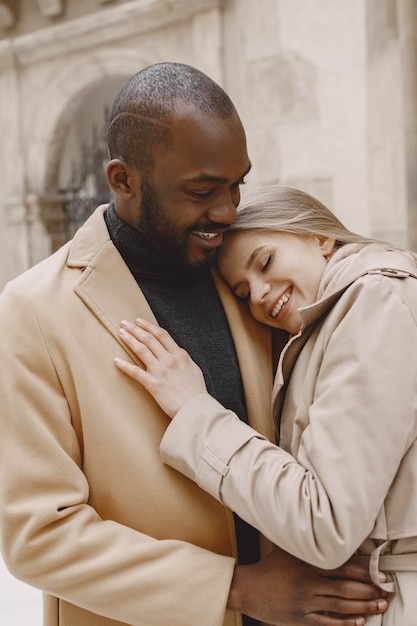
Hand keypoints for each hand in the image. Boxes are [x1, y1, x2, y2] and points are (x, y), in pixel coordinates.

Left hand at [115, 318, 207, 416]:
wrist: (195, 408)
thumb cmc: (196, 391)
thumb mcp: (194, 369)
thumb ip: (184, 360)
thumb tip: (177, 353)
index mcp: (180, 355)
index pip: (162, 335)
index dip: (149, 326)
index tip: (140, 321)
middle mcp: (169, 360)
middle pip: (149, 339)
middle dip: (135, 329)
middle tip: (124, 323)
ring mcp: (160, 371)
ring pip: (142, 350)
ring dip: (130, 340)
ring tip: (121, 333)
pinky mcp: (153, 384)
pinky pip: (136, 372)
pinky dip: (125, 366)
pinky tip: (116, 360)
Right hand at [228, 546, 387, 625]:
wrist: (249, 588)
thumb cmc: (270, 566)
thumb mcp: (288, 548)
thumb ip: (307, 542)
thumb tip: (326, 532)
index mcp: (307, 564)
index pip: (342, 568)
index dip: (364, 572)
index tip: (379, 575)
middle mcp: (308, 583)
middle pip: (345, 588)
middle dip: (368, 591)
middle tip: (384, 592)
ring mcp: (305, 602)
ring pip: (340, 605)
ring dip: (363, 607)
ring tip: (379, 606)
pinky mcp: (301, 618)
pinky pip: (328, 622)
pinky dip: (345, 623)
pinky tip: (358, 621)